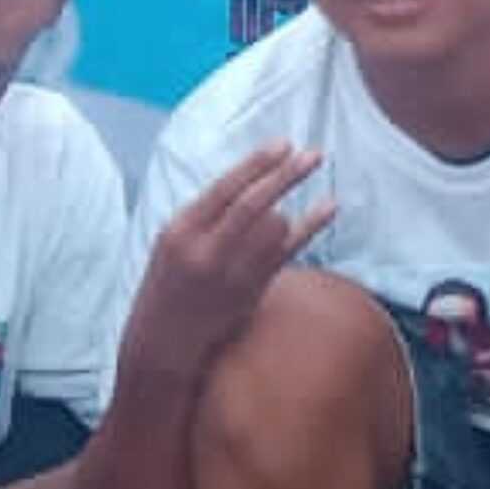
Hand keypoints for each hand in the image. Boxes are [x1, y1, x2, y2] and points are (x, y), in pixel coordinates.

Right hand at [128, 141, 335, 377]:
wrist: (160, 345)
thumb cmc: (170, 284)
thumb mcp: (174, 242)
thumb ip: (207, 214)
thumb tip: (255, 176)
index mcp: (180, 229)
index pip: (224, 188)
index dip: (256, 164)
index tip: (284, 144)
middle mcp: (204, 250)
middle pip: (253, 203)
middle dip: (285, 175)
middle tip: (314, 154)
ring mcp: (228, 273)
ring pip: (272, 226)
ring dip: (282, 215)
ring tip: (273, 225)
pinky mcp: (249, 292)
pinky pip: (286, 251)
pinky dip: (310, 225)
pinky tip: (329, 206)